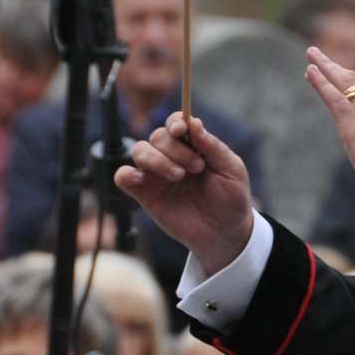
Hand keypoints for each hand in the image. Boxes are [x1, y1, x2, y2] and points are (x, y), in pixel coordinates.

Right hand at [114, 115, 255, 272]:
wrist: (224, 232)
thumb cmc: (231, 198)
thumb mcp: (231, 169)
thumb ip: (212, 146)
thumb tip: (193, 122)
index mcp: (193, 146)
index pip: (175, 123)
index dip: (175, 122)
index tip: (181, 130)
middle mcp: (171, 156)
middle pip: (158, 136)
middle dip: (176, 149)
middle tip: (197, 168)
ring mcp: (156, 174)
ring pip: (139, 150)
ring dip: (157, 159)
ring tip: (179, 176)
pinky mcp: (144, 193)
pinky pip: (123, 176)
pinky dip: (126, 174)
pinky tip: (142, 180)